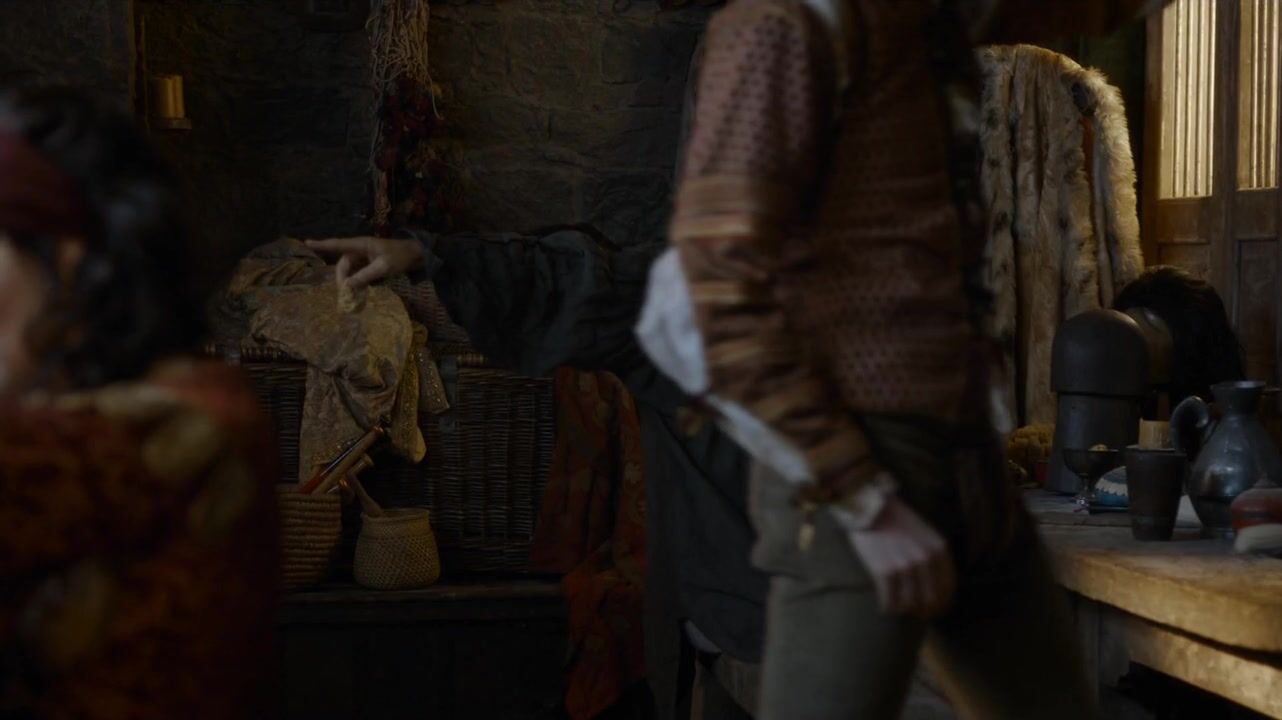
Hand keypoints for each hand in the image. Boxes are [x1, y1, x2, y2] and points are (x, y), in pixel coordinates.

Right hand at [306, 236, 422, 290]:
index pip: (337, 244)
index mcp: (360, 245)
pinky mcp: (369, 264)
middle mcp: (359, 250)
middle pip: (343, 265)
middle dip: (342, 279)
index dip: (322, 245)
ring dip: (349, 283)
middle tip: (345, 294)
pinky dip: (357, 283)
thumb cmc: (400, 257)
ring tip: (352, 297)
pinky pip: (357, 274)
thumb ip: (365, 276)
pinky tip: (360, 293)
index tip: (307, 243)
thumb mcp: (383, 267)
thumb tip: (347, 286)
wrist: (415, 255)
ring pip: (349, 271)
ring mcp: (364, 257)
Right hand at [845, 496, 956, 617]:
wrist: (869, 508)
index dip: (943, 604)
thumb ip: (934, 556)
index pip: (949, 587)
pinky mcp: (885, 571)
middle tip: (916, 615)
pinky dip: (888, 608)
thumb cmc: (896, 520)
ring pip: (911, 604)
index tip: (935, 611)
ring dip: (905, 611)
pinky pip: (891, 601)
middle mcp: (925, 559)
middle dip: (925, 612)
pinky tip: (885, 607)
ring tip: (898, 609)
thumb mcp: (925, 534)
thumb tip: (936, 586)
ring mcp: (905, 566)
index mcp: (938, 549)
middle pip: (931, 600)